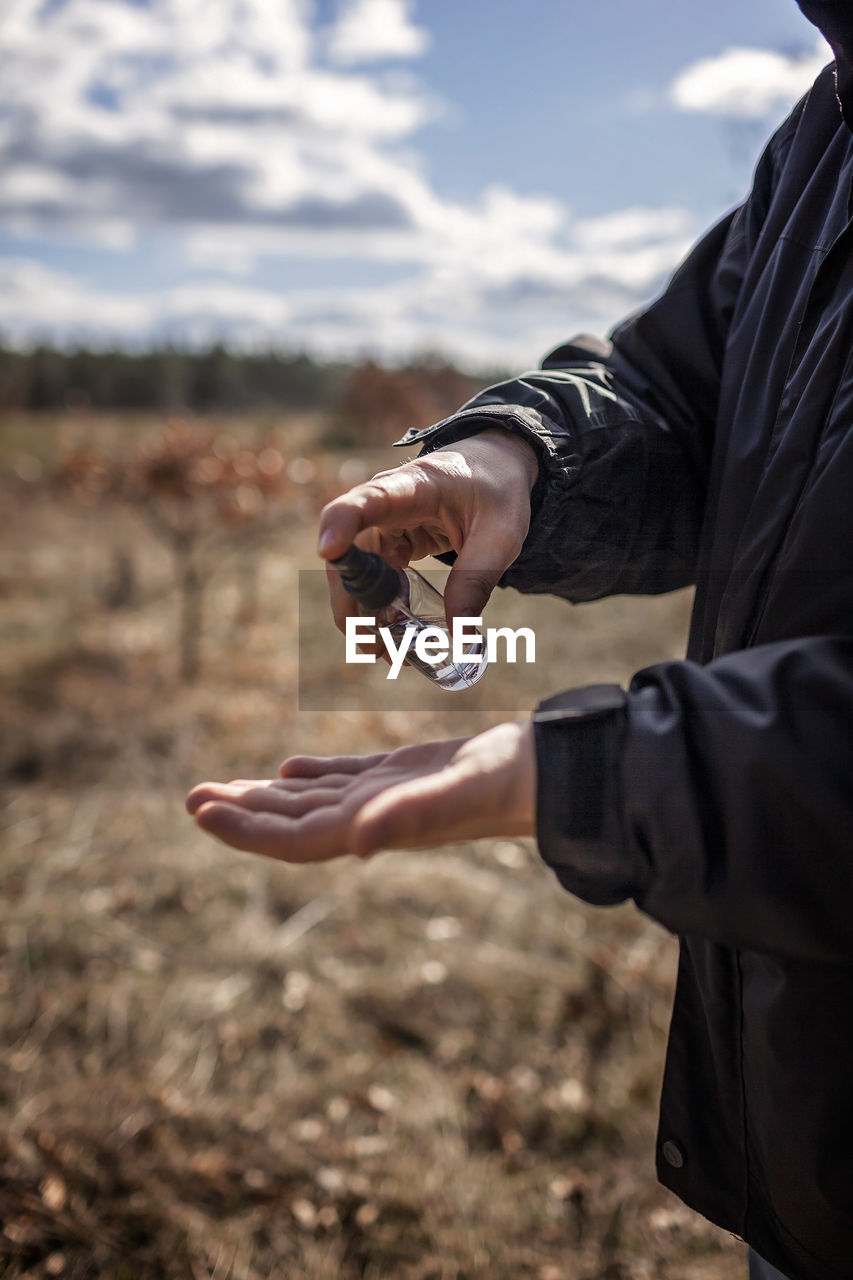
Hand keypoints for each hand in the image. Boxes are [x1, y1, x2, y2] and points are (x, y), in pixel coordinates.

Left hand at [186, 722, 534, 862]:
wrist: (543, 775)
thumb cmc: (502, 785)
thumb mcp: (451, 794)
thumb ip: (404, 816)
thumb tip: (354, 844)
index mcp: (370, 827)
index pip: (291, 837)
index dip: (244, 829)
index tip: (200, 810)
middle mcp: (370, 817)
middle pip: (290, 821)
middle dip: (241, 812)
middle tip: (191, 797)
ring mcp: (384, 796)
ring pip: (310, 799)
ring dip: (265, 795)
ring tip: (222, 788)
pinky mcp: (401, 773)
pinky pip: (343, 777)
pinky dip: (311, 774)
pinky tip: (289, 767)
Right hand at [317, 429, 538, 631]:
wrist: (493, 468)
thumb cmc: (497, 491)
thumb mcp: (502, 533)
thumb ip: (479, 577)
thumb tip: (460, 634)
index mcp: (413, 487)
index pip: (366, 499)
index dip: (341, 522)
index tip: (328, 550)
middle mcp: (384, 503)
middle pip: (349, 551)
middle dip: (351, 601)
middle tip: (368, 644)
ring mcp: (381, 524)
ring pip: (354, 572)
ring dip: (361, 613)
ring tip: (380, 651)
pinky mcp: (387, 542)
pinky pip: (371, 579)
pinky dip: (376, 608)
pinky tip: (390, 636)